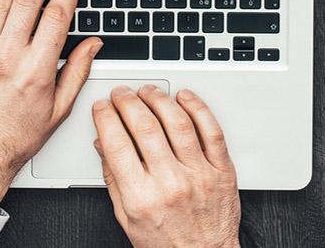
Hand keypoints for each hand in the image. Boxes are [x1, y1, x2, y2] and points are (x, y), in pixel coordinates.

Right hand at [94, 86, 240, 247]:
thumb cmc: (166, 243)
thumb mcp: (127, 217)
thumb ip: (113, 179)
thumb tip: (103, 144)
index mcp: (142, 196)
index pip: (117, 144)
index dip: (106, 118)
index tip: (102, 108)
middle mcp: (170, 183)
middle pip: (145, 127)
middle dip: (128, 102)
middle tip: (122, 94)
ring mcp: (199, 175)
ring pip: (178, 123)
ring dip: (159, 99)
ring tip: (149, 92)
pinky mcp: (222, 171)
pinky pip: (212, 131)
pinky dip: (198, 108)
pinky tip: (185, 98)